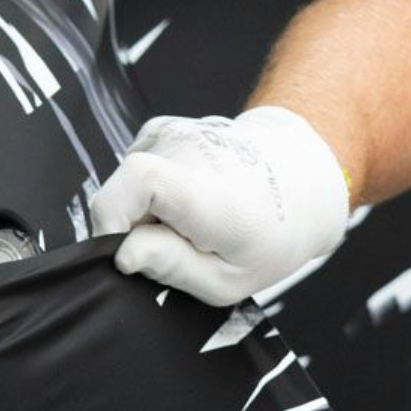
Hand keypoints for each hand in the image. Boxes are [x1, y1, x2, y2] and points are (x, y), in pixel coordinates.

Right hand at [89, 107, 349, 305]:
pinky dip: (146, 196)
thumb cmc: (269, 237)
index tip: (123, 253)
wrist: (299, 181)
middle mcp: (190, 152)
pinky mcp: (161, 128)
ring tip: (187, 224)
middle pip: (122, 194)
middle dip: (132, 231)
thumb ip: (173, 269)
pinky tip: (181, 202)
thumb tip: (123, 255)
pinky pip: (131, 173)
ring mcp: (173, 133)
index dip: (111, 219)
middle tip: (175, 248)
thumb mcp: (228, 281)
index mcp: (211, 194)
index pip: (139, 181)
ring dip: (142, 214)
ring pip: (125, 187)